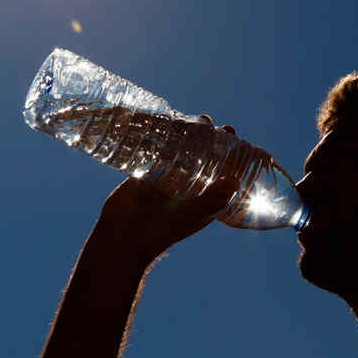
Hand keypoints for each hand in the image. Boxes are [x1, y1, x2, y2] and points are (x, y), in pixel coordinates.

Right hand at [91, 116, 240, 265]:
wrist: (122, 238)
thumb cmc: (160, 232)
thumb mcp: (190, 215)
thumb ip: (212, 200)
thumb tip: (235, 180)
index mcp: (204, 198)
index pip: (222, 171)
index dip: (230, 153)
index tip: (232, 135)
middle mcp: (189, 186)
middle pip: (204, 156)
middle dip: (209, 138)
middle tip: (209, 122)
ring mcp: (168, 178)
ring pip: (182, 150)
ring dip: (188, 133)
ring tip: (192, 119)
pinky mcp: (148, 173)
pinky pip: (158, 151)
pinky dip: (163, 137)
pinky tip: (166, 121)